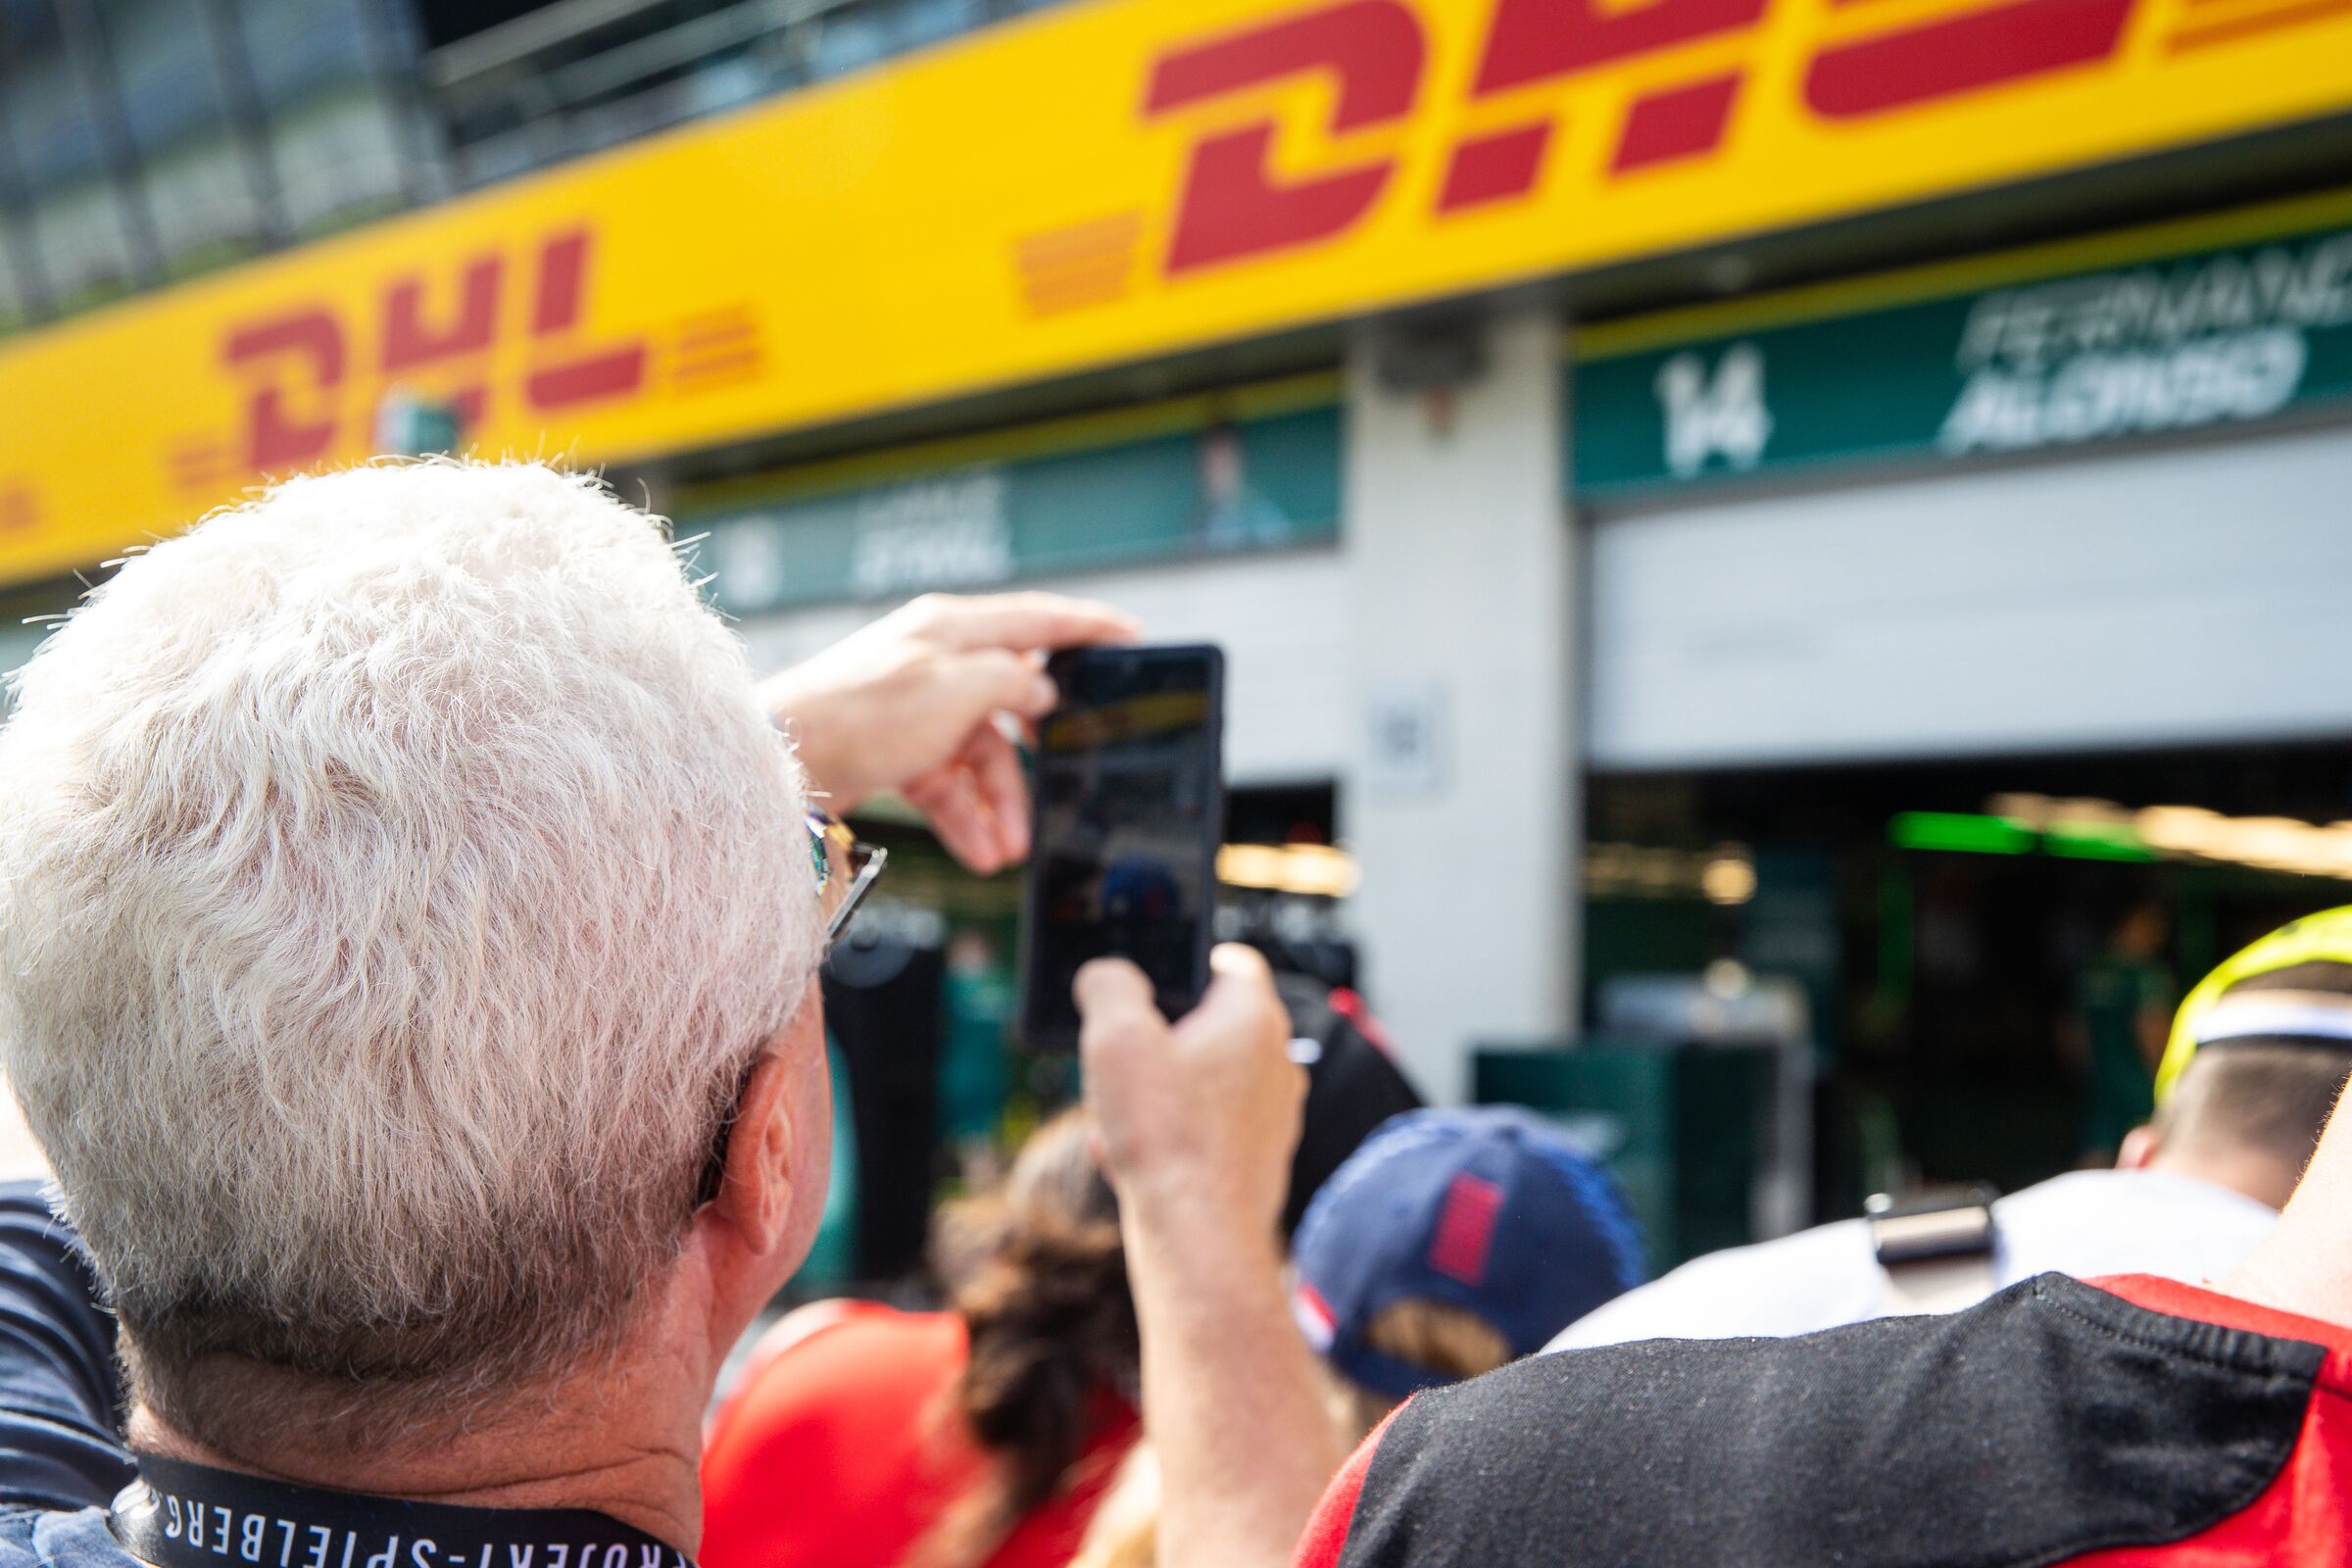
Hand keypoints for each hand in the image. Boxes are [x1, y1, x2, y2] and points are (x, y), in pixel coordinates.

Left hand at [758, 592, 1136, 871]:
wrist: (782, 763)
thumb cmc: (859, 712)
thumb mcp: (955, 689)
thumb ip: (1012, 681)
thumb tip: (1041, 689)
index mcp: (953, 627)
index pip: (1038, 619)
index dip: (1089, 629)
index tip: (1130, 638)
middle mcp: (937, 661)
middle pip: (1012, 702)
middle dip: (1039, 755)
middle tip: (1071, 780)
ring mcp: (916, 707)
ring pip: (981, 754)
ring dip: (1000, 803)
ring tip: (1011, 848)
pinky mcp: (896, 749)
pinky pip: (948, 783)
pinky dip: (966, 816)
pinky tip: (980, 851)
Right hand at [1077, 946, 1302, 1235]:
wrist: (1198, 1239)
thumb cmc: (1163, 1134)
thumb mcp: (1115, 1037)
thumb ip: (1108, 985)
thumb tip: (1106, 975)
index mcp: (1254, 1018)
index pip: (1231, 961)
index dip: (1185, 961)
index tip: (1148, 981)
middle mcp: (1278, 1062)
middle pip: (1210, 1026)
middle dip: (1157, 1041)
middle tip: (1121, 1061)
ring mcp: (1274, 1115)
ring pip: (1204, 1082)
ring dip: (1157, 1093)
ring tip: (1117, 1120)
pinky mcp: (1259, 1160)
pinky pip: (1206, 1131)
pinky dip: (1169, 1137)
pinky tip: (1133, 1161)